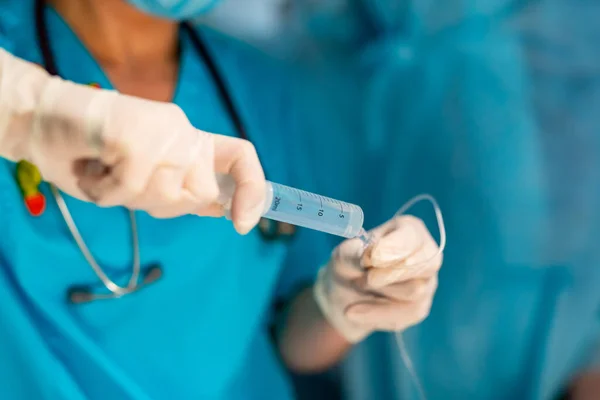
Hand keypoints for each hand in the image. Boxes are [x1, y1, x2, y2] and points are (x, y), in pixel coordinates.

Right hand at [0, 49, 264, 232]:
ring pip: (166, 196)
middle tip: (127, 180)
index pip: (241, 159)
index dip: (253, 191)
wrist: (42, 122)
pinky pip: (129, 189)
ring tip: (105, 169)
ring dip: (126, 197)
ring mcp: (163, 131)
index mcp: (192, 142)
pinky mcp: (137, 135)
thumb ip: (185, 192)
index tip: (242, 224)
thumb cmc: (94, 157)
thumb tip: (227, 210)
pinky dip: (103, 190)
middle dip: (162, 204)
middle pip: (200, 195)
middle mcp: (184, 133)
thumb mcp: (146, 182)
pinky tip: (92, 168)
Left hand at [314, 215, 442, 342]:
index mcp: (408, 230)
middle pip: (423, 264)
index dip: (394, 249)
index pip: (412, 237)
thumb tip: (371, 256)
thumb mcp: (344, 256)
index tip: (372, 259)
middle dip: (388, 274)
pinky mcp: (420, 306)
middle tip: (364, 278)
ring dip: (380, 291)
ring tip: (359, 285)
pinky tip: (355, 310)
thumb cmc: (348, 266)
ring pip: (415, 290)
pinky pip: (407, 313)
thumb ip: (356, 253)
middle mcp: (426, 253)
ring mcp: (427, 281)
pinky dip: (376, 313)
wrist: (343, 297)